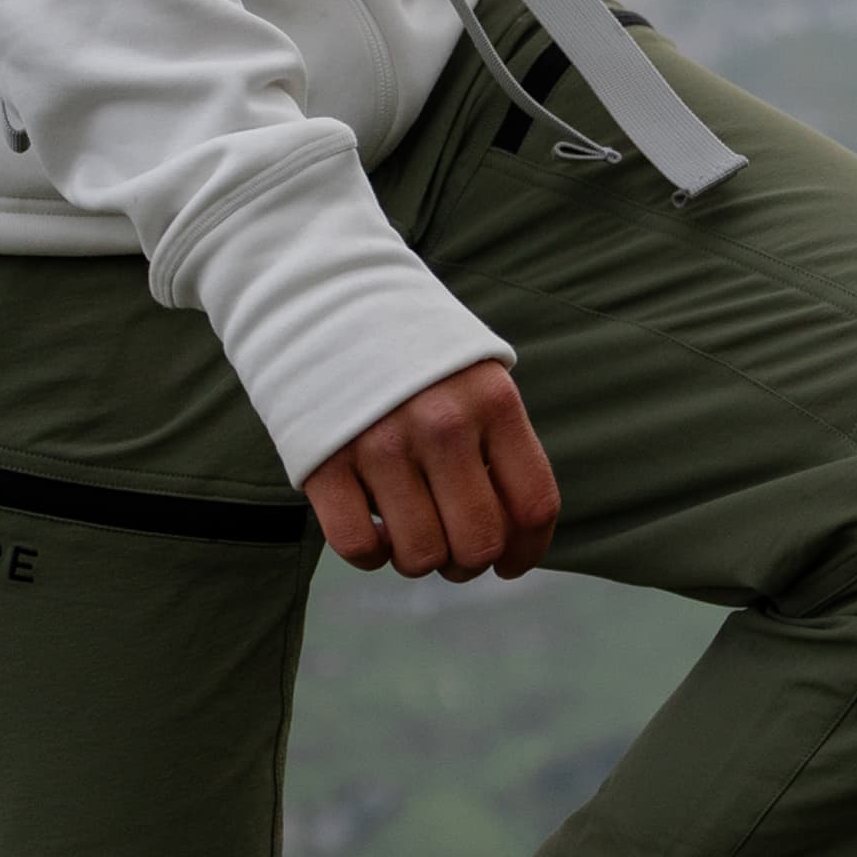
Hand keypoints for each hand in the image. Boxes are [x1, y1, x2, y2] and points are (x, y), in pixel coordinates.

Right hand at [301, 362, 559, 581]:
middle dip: (469, 563)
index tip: (510, 563)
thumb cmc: (410, 346)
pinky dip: (369, 555)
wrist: (324, 293)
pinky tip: (371, 529)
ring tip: (409, 531)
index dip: (527, 551)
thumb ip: (495, 440)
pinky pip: (358, 546)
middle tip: (452, 549)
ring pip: (420, 555)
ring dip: (419, 560)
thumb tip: (511, 532)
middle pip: (478, 542)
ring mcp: (381, 442)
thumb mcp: (473, 371)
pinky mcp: (325, 459)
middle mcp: (442, 422)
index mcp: (492, 399)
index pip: (532, 505)